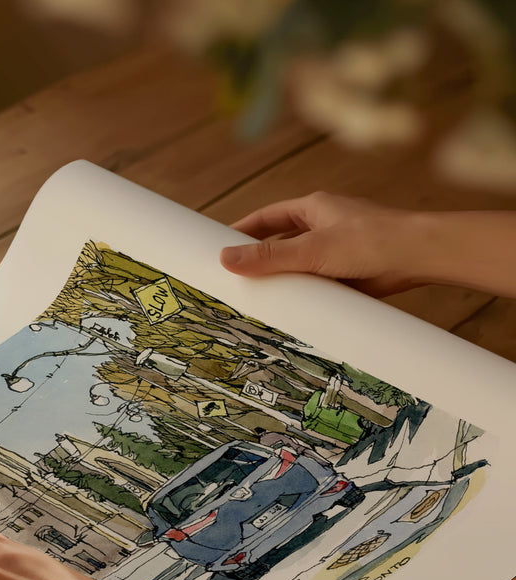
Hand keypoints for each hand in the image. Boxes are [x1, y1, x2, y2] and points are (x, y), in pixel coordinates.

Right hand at [219, 191, 423, 296]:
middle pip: (280, 242)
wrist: (419, 257)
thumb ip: (269, 257)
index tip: (219, 246)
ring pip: (298, 266)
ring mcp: (335, 251)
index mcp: (313, 209)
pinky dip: (302, 295)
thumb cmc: (369, 241)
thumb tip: (225, 259)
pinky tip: (289, 311)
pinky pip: (315, 284)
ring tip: (254, 300)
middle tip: (232, 279)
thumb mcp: (311, 249)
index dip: (242, 230)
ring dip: (281, 280)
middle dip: (259, 259)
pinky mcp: (347, 273)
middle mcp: (323, 226)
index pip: (267, 217)